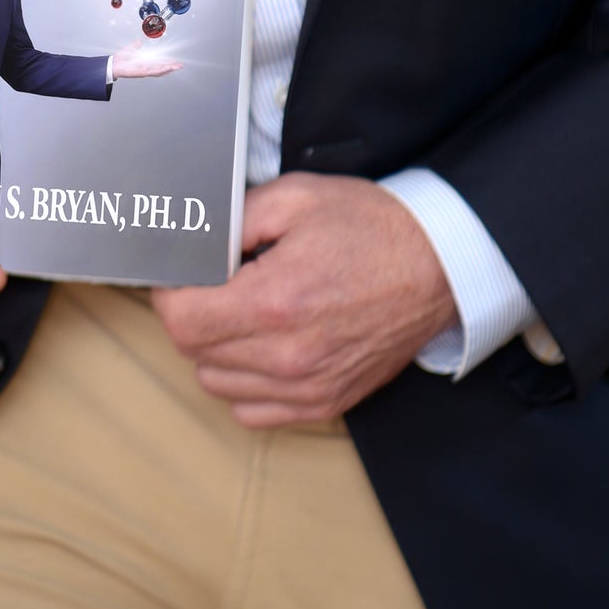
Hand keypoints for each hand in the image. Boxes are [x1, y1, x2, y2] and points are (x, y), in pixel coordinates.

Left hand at [110, 42, 181, 78]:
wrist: (113, 64)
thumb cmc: (121, 59)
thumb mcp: (131, 49)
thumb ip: (136, 46)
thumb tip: (139, 42)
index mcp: (145, 62)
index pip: (158, 63)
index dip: (167, 62)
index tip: (174, 61)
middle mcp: (146, 68)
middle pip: (161, 68)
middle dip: (171, 67)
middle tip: (180, 65)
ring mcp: (144, 71)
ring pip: (159, 71)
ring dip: (168, 69)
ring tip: (177, 67)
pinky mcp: (142, 73)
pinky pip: (153, 72)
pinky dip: (161, 71)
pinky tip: (167, 69)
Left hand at [152, 173, 456, 426]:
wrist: (438, 265)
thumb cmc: (371, 227)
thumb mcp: (297, 197)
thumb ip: (235, 219)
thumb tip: (193, 241)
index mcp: (276, 301)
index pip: (181, 319)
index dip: (170, 291)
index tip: (183, 272)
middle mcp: (287, 355)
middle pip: (194, 352)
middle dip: (191, 313)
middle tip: (215, 282)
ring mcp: (307, 386)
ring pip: (216, 383)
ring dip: (214, 348)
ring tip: (242, 310)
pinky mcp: (325, 403)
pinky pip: (252, 411)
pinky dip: (242, 382)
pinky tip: (261, 346)